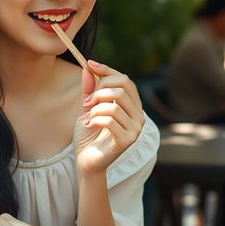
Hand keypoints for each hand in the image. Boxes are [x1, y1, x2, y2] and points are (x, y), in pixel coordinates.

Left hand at [74, 60, 144, 174]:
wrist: (87, 161)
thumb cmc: (89, 135)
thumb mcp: (87, 108)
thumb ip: (89, 90)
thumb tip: (89, 68)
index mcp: (131, 106)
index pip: (125, 80)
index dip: (107, 70)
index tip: (89, 64)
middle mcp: (138, 116)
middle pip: (122, 87)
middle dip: (99, 91)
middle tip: (86, 102)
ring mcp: (135, 129)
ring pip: (114, 104)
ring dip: (95, 109)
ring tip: (88, 118)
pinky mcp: (128, 140)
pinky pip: (110, 120)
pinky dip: (95, 120)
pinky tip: (89, 125)